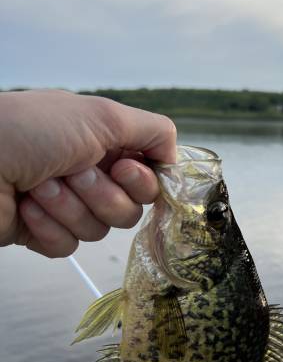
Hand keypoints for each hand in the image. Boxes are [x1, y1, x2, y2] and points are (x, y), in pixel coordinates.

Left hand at [0, 89, 175, 256]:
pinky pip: (68, 247)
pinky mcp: (43, 233)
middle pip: (130, 211)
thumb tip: (176, 156)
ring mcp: (67, 206)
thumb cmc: (28, 129)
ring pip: (98, 231)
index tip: (119, 167)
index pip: (151, 180)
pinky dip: (47, 227)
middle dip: (101, 194)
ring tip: (38, 184)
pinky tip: (26, 206)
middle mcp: (91, 175)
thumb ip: (153, 131)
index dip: (142, 181)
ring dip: (68, 206)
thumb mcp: (101, 115)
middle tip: (71, 172)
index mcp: (106, 145)